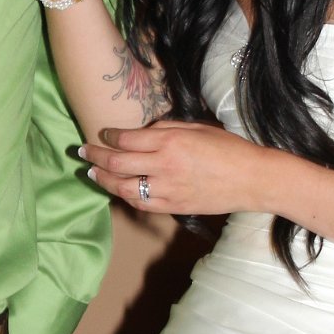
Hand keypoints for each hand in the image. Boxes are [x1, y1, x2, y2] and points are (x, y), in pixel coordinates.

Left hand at [81, 121, 274, 217]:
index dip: (108, 136)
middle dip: (95, 156)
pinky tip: (117, 189)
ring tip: (93, 172)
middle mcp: (164, 166)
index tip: (102, 134)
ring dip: (104, 179)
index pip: (126, 139)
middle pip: (117, 163)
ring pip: (123, 187)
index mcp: (170, 142)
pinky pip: (140, 203)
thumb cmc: (227, 148)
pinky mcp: (172, 207)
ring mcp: (167, 190)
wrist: (251, 179)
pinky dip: (124, 196)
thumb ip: (165, 128)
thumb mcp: (196, 127)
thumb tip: (138, 133)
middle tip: (82, 152)